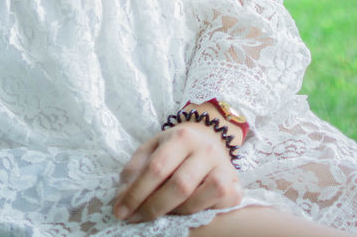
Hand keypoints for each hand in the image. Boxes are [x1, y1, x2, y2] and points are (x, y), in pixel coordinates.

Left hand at [112, 118, 242, 223]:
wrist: (209, 140)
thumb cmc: (176, 149)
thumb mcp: (153, 148)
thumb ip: (136, 169)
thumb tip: (121, 198)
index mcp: (182, 137)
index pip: (157, 168)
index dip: (136, 192)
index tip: (120, 211)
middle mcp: (205, 150)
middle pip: (179, 186)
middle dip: (153, 207)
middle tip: (135, 219)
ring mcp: (224, 169)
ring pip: (199, 199)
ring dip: (175, 214)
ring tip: (160, 217)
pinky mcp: (236, 188)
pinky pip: (217, 208)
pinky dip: (199, 214)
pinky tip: (186, 215)